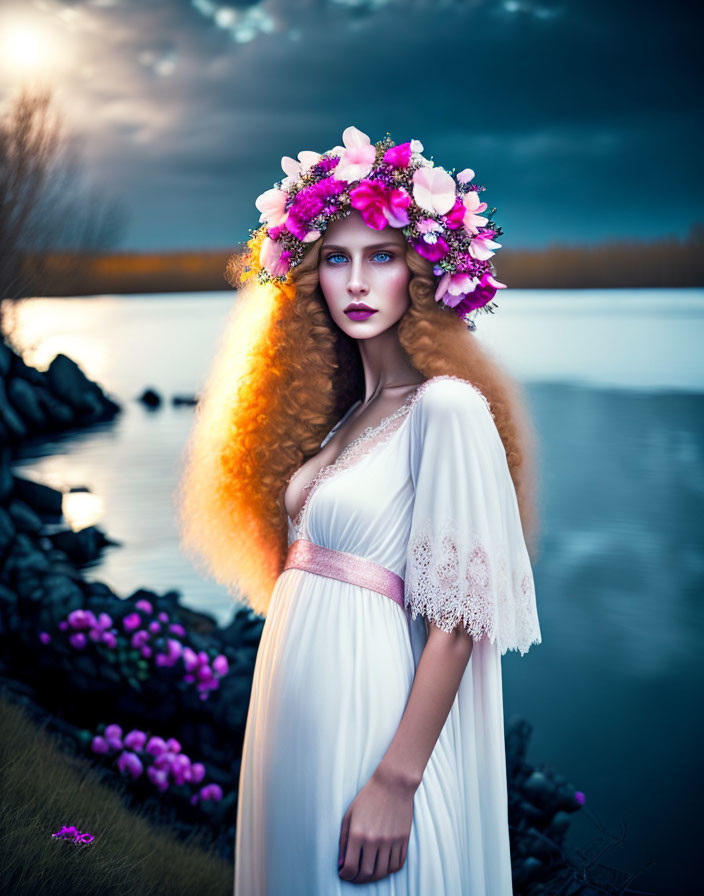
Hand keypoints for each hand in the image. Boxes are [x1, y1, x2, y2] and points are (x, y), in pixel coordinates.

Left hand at [337, 763, 415, 883]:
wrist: (394, 784)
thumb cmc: (368, 797)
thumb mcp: (349, 815)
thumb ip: (343, 841)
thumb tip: (341, 864)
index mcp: (358, 834)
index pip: (350, 868)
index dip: (345, 875)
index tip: (344, 873)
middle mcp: (374, 840)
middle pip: (366, 874)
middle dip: (357, 879)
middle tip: (354, 876)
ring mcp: (391, 841)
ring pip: (382, 872)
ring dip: (373, 877)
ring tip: (367, 873)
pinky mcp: (403, 840)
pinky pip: (396, 864)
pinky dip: (388, 870)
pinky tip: (382, 865)